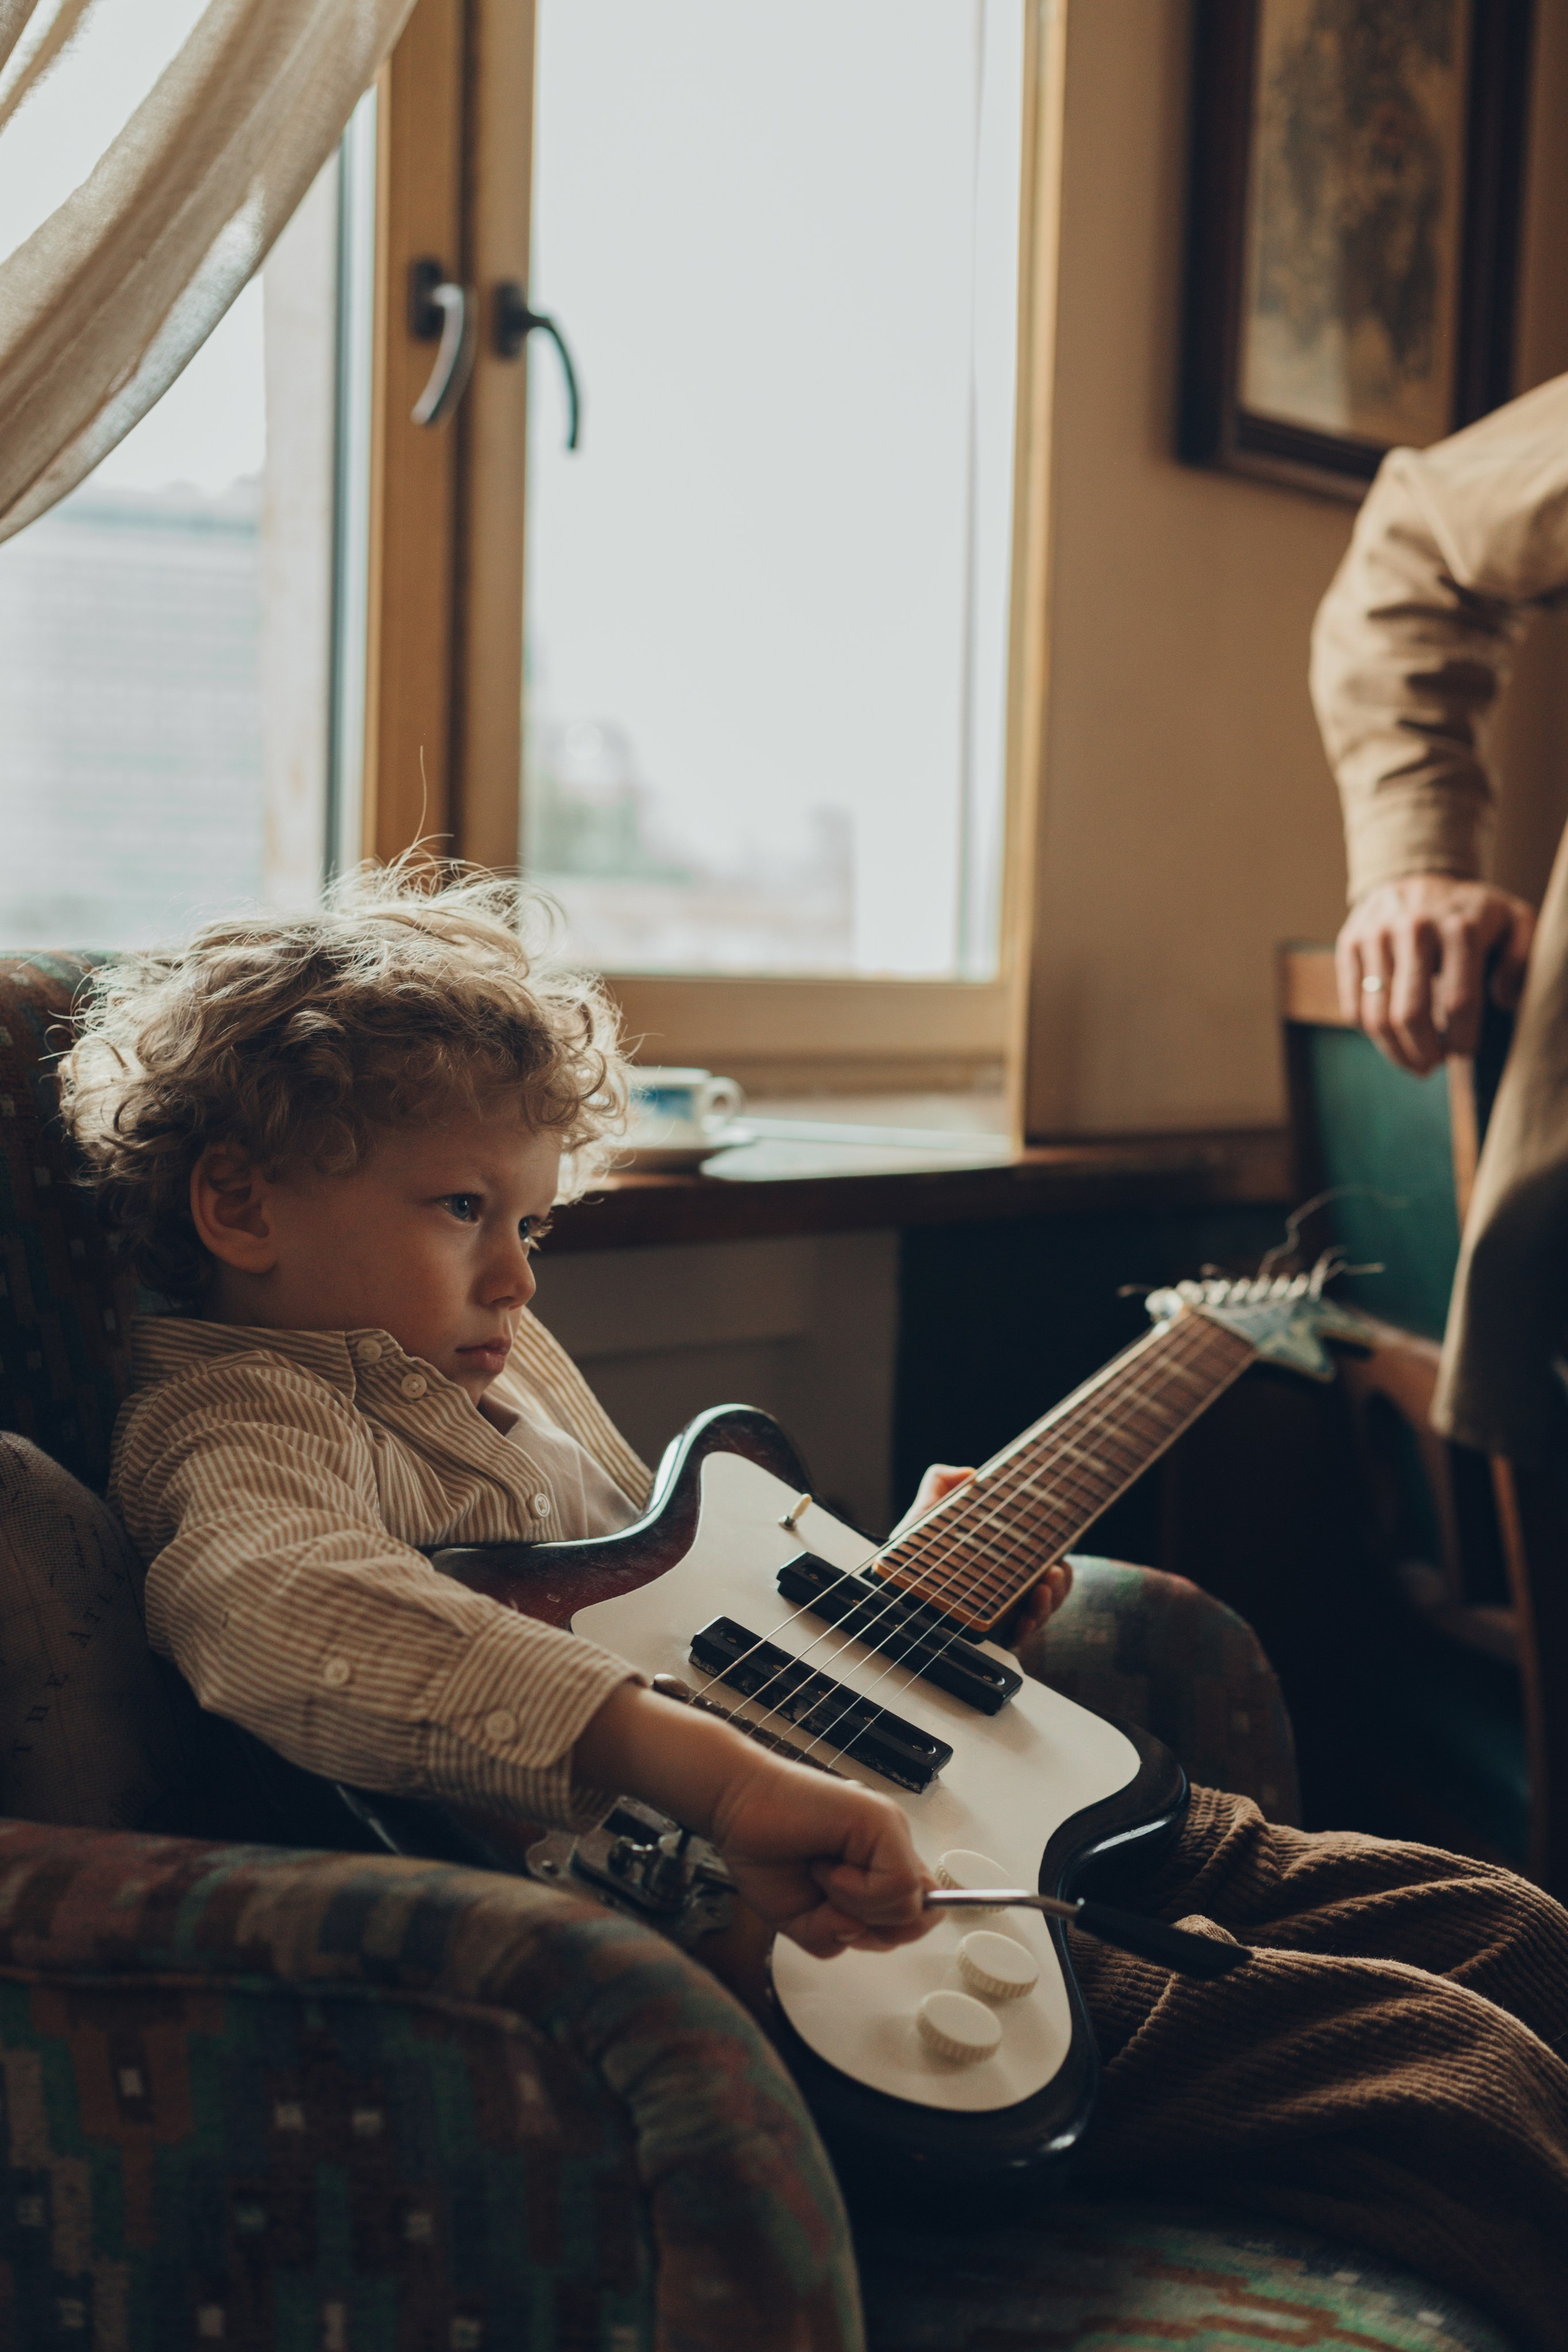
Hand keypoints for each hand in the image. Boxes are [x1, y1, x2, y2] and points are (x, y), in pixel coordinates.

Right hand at [574, 1683, 933, 1957]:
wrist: (734, 1805)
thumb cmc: (763, 1852)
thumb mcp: (802, 1919)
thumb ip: (836, 1936)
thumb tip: (863, 1932)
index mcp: (876, 1869)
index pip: (914, 1917)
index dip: (888, 1933)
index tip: (851, 1924)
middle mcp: (889, 1849)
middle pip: (915, 1919)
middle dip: (870, 1927)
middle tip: (830, 1900)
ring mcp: (889, 1832)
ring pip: (908, 1905)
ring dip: (856, 1905)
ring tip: (822, 1873)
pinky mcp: (882, 1821)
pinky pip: (896, 1884)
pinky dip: (854, 1891)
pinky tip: (825, 1865)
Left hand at [897, 1465, 1072, 1647]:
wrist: (889, 1590)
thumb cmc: (914, 1554)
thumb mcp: (926, 1515)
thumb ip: (941, 1484)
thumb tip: (969, 1473)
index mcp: (1004, 1563)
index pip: (1042, 1562)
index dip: (1056, 1560)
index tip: (1059, 1553)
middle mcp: (1007, 1591)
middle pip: (1050, 1590)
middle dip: (1060, 1584)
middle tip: (1053, 1572)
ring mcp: (1001, 1617)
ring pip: (1039, 1614)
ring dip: (1047, 1605)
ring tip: (1042, 1591)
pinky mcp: (988, 1639)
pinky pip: (1016, 1639)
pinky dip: (1024, 1629)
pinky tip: (1021, 1622)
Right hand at [1335, 877, 1533, 1074]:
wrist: (1415, 875)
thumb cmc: (1470, 911)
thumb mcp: (1514, 921)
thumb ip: (1523, 958)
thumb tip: (1503, 1000)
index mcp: (1459, 927)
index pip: (1459, 1002)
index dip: (1462, 1039)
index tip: (1464, 1052)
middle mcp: (1413, 929)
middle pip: (1410, 1014)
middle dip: (1424, 1052)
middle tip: (1434, 1065)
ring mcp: (1376, 936)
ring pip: (1376, 1016)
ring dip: (1396, 1051)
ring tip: (1413, 1062)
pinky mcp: (1350, 944)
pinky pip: (1353, 1007)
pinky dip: (1371, 1032)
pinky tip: (1391, 1036)